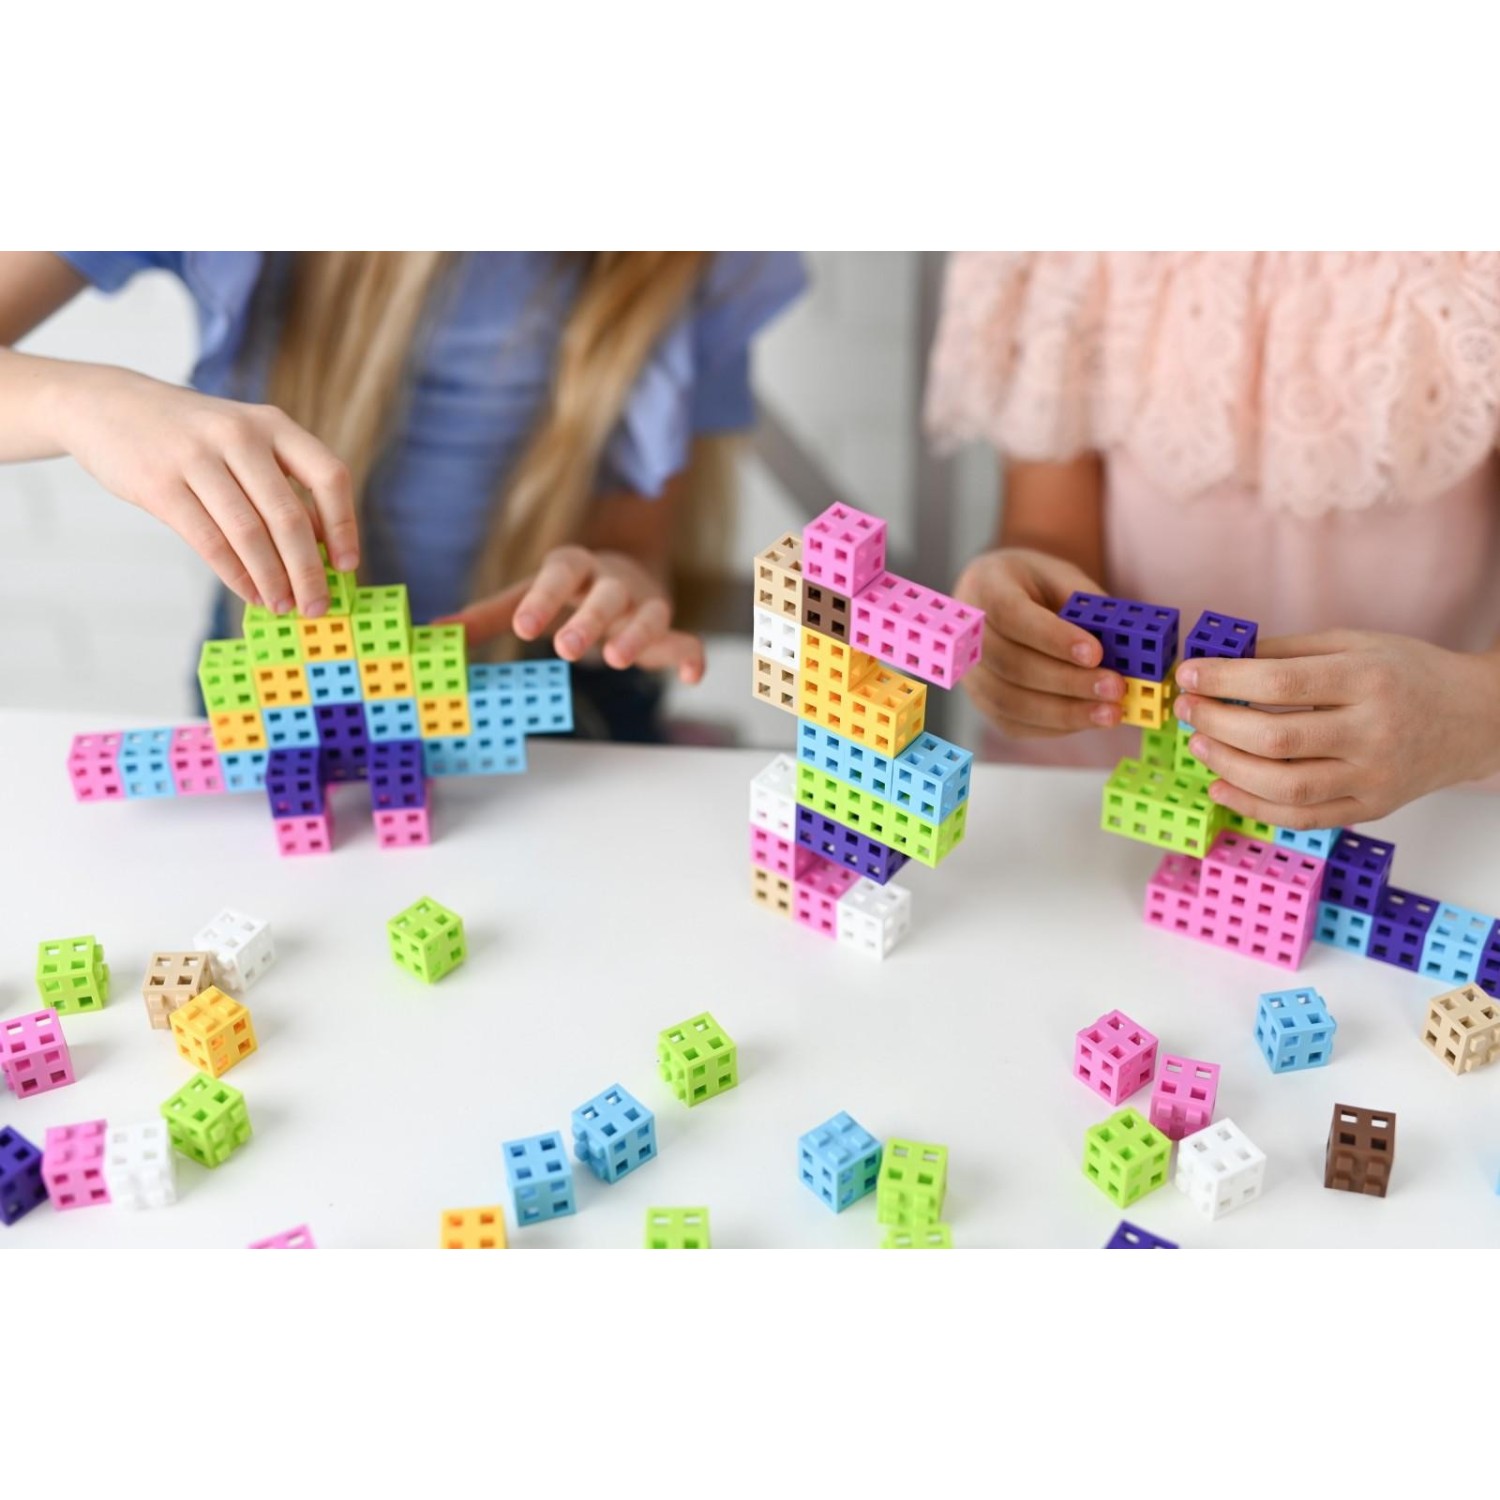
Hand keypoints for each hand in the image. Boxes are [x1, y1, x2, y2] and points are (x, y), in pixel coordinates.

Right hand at [55, 364, 356, 615]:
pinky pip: (209, 541)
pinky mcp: (160, 484)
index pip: (329, 476)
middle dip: (308, 571)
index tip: (347, 565)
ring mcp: (197, 458)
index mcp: (272, 423)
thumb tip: (322, 547)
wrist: (107, 405)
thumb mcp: (244, 439)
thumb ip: (282, 483)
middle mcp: (239, 435)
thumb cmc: (192, 435)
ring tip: (283, 606)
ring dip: (272, 580)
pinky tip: (250, 593)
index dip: (344, 526)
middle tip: (317, 606)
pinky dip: (236, 575)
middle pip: (289, 516)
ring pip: (250, 534)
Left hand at [443, 546, 704, 683]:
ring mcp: (645, 604)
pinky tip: (690, 677)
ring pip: (650, 614)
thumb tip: (435, 632)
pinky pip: (687, 639)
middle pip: (607, 593)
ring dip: (636, 636)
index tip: (523, 628)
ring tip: (617, 661)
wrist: (627, 573)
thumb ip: (488, 616)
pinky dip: (692, 656)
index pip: (559, 573)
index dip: (543, 599)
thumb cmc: (567, 592)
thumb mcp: (528, 597)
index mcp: (574, 566)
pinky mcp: (668, 630)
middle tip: (565, 649)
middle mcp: (613, 581)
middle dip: (589, 620)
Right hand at [953, 547, 1124, 737]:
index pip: (1011, 614)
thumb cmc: (1037, 586)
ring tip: (1110, 713)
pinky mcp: (983, 704)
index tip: (1096, 652)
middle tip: (1115, 687)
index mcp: (985, 586)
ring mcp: (970, 674)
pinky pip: (1015, 723)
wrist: (1004, 598)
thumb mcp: (1063, 578)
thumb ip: (1088, 606)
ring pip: (1010, 701)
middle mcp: (967, 634)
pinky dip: (1056, 725)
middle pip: (1011, 664)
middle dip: (1068, 681)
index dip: (1051, 637)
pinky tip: (1089, 718)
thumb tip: (1127, 646)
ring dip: (1065, 711)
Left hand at [1174, 630, 1499, 827]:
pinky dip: (1254, 808)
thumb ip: (1288, 652)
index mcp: (1367, 680)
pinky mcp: (1372, 807)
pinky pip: (1303, 818)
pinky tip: (1222, 787)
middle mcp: (1373, 732)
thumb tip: (1220, 661)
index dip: (1225, 680)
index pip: (1281, 681)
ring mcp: (1374, 776)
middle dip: (1218, 722)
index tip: (1189, 675)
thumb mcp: (1355, 644)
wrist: (1476, 718)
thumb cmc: (1407, 674)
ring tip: (1199, 744)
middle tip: (1187, 709)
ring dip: (1228, 767)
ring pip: (1286, 786)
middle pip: (1277, 738)